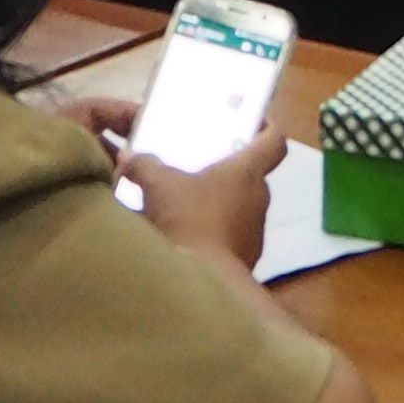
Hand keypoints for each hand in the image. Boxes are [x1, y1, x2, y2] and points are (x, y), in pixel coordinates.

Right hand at [114, 129, 283, 273]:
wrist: (203, 282)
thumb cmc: (189, 220)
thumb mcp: (159, 185)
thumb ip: (145, 165)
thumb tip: (129, 155)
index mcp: (247, 172)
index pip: (274, 141)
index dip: (268, 127)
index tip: (255, 120)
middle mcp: (259, 199)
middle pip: (252, 176)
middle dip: (228, 171)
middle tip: (201, 165)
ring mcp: (255, 232)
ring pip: (240, 208)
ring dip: (219, 204)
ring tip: (187, 202)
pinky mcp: (246, 259)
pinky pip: (231, 236)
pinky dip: (214, 233)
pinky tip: (187, 235)